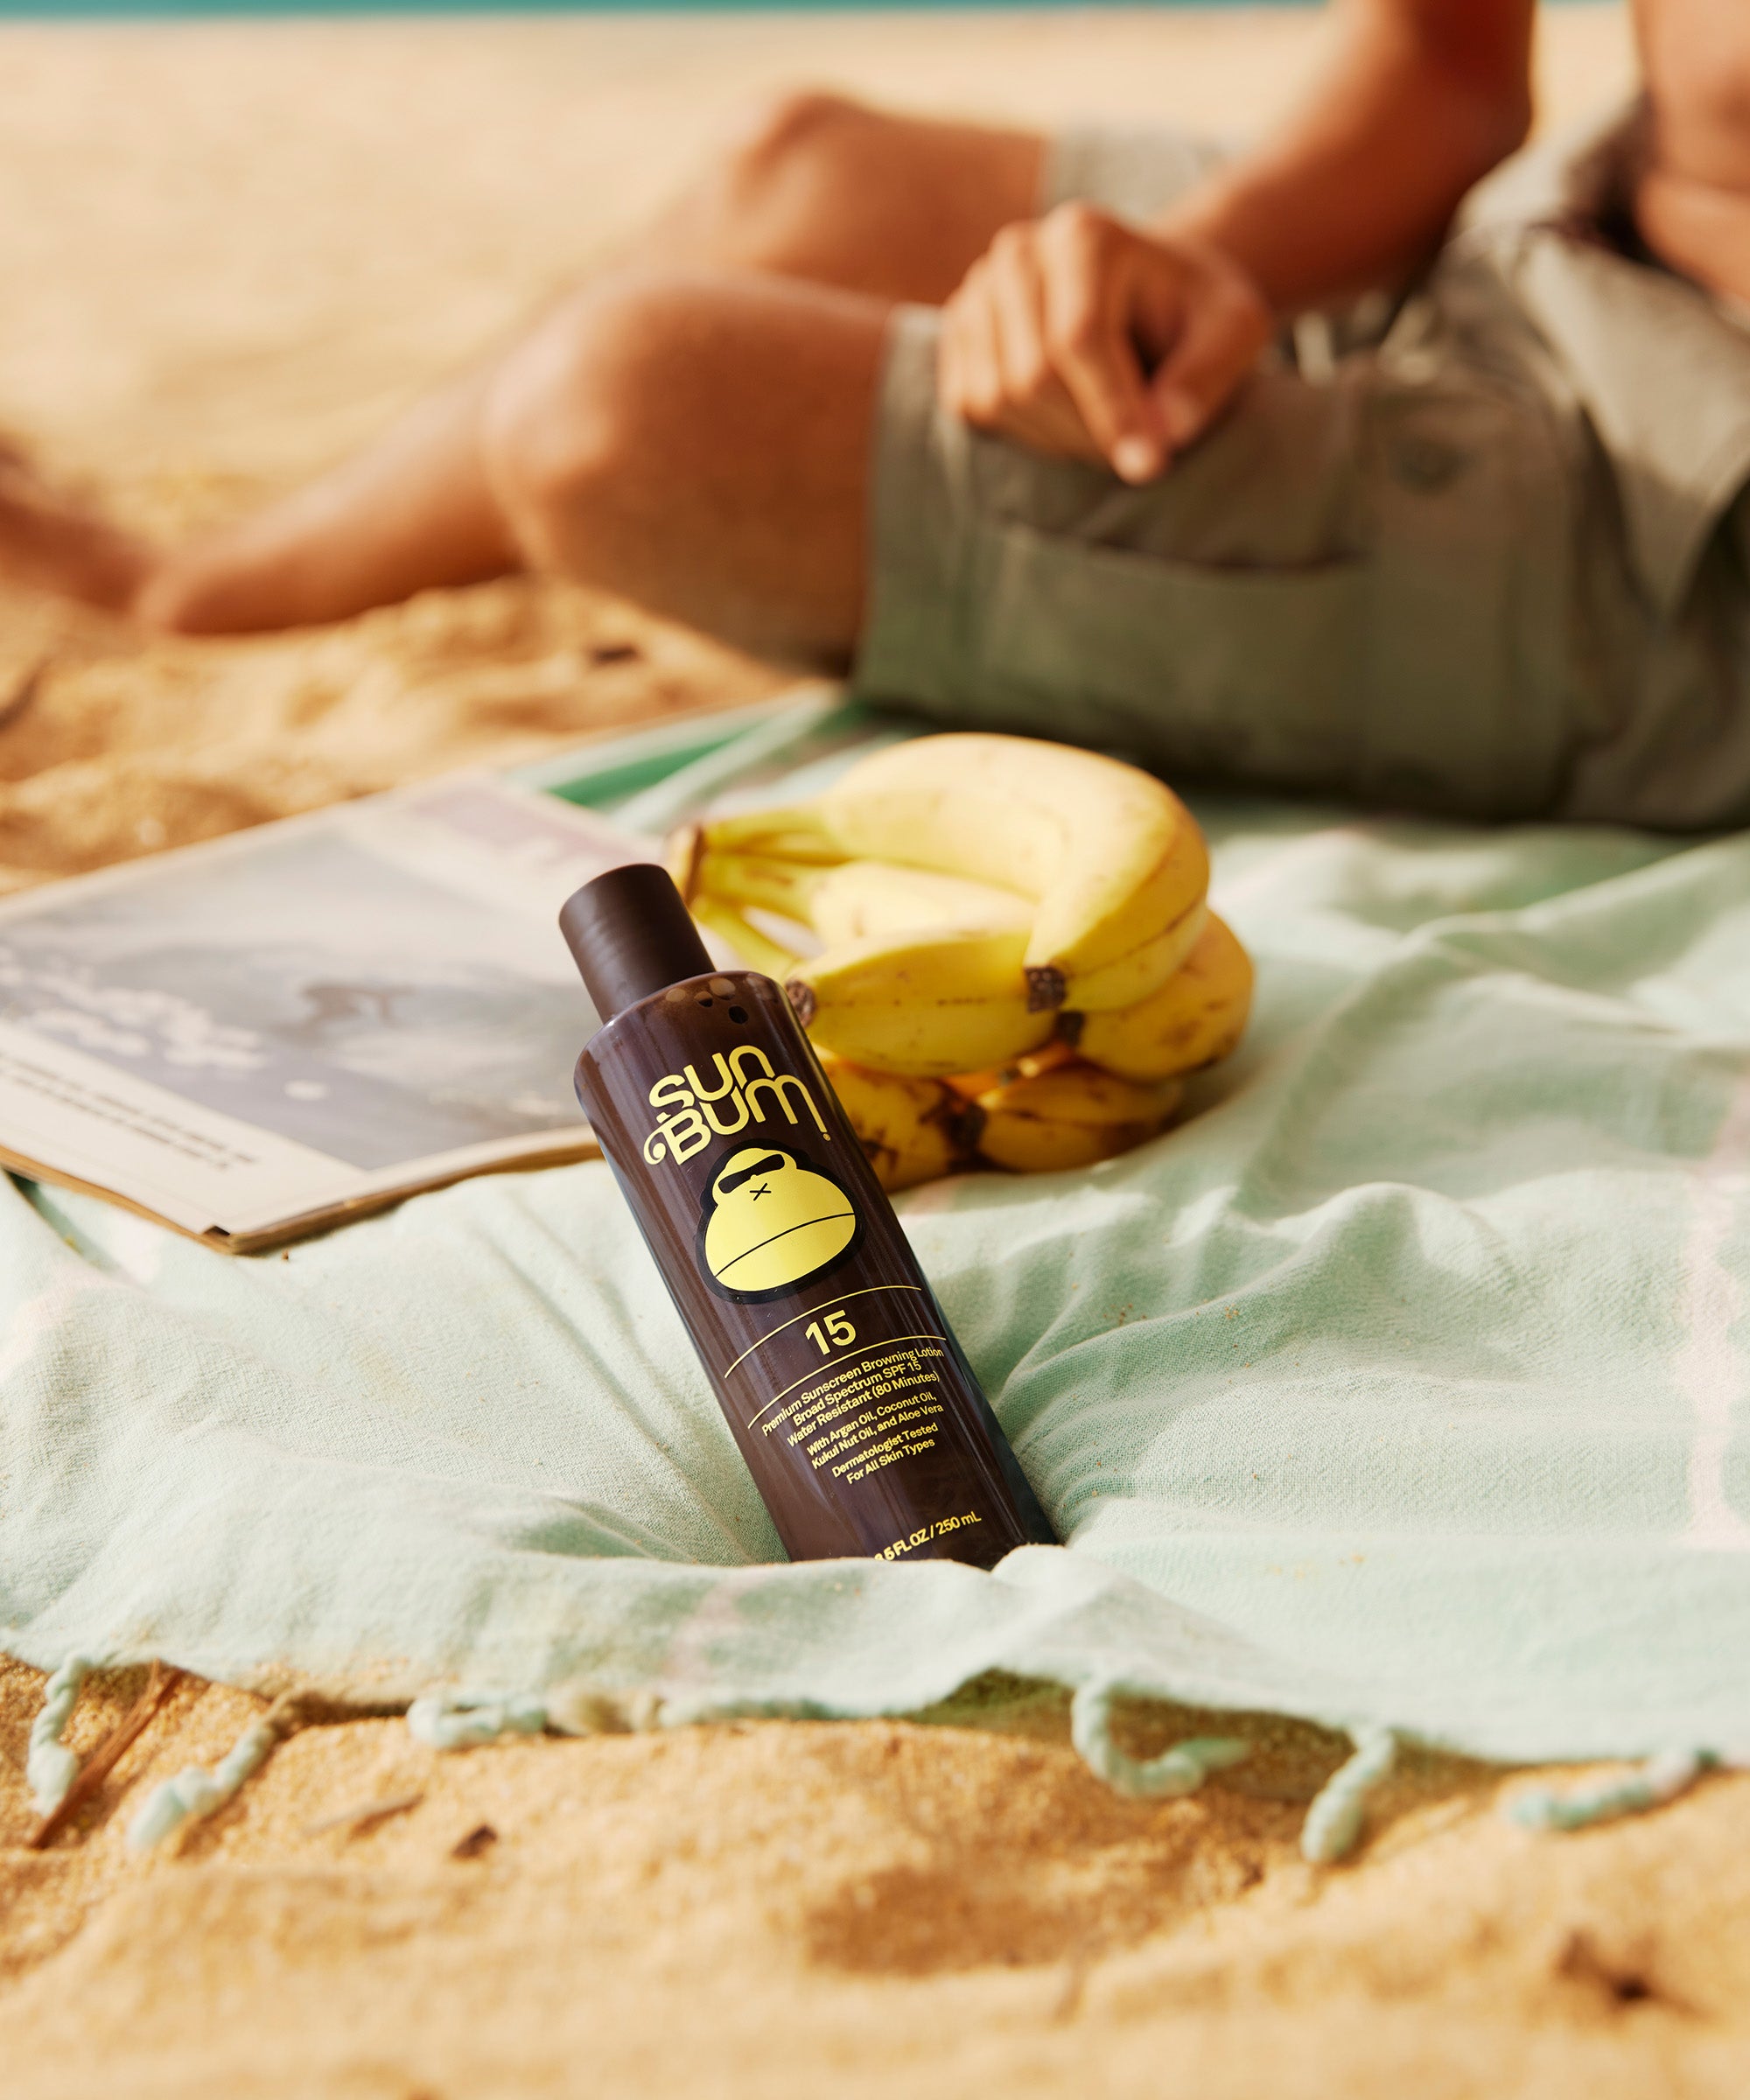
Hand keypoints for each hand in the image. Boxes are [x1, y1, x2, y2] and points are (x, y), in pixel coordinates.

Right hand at [938, 204, 1273, 483]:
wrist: (1146, 293)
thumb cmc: (1193, 313)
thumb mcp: (1234, 329)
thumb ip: (1207, 376)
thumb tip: (1162, 434)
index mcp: (1085, 236)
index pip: (1079, 338)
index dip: (1112, 411)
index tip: (1149, 467)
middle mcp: (1020, 252)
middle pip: (1032, 374)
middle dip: (1086, 433)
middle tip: (1135, 453)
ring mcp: (978, 290)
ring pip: (996, 397)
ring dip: (1054, 440)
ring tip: (1104, 432)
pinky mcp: (957, 332)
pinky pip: (969, 407)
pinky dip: (1018, 433)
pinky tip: (1064, 420)